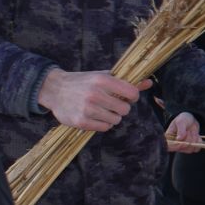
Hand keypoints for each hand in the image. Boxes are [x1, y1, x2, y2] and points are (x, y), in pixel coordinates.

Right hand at [37, 69, 151, 131]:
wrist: (55, 89)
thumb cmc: (84, 82)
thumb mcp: (103, 77)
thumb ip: (126, 82)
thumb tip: (149, 82)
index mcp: (102, 80)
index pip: (132, 93)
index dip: (133, 97)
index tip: (127, 97)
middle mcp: (95, 94)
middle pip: (125, 109)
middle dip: (121, 108)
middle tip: (112, 104)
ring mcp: (87, 109)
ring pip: (115, 120)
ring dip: (112, 117)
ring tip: (101, 110)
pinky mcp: (81, 122)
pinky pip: (104, 128)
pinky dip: (103, 124)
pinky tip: (95, 116)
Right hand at [164, 112, 200, 152]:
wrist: (191, 120)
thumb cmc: (183, 119)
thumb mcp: (181, 121)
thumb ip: (180, 129)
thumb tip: (179, 139)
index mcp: (169, 138)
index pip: (170, 147)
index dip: (177, 146)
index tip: (184, 142)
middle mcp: (175, 145)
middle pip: (182, 148)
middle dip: (188, 139)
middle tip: (188, 131)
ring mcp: (183, 148)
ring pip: (190, 149)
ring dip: (193, 139)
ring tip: (191, 132)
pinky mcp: (190, 148)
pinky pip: (196, 149)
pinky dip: (198, 141)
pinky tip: (196, 135)